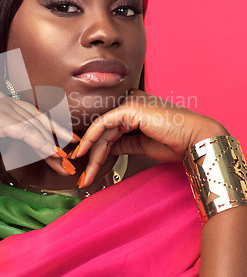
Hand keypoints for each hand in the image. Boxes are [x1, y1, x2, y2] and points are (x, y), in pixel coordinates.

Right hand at [0, 89, 76, 172]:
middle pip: (35, 118)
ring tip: (62, 161)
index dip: (51, 129)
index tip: (66, 143)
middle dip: (55, 138)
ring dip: (50, 145)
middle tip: (71, 154)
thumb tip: (37, 145)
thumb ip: (11, 136)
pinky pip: (22, 130)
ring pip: (31, 125)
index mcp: (0, 100)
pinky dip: (38, 142)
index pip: (31, 115)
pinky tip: (50, 153)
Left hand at [75, 89, 228, 187]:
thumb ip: (121, 143)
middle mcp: (129, 102)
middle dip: (91, 153)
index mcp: (133, 108)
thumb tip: (103, 150)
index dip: (95, 146)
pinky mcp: (128, 108)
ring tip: (87, 174)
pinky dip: (91, 140)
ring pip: (101, 130)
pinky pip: (103, 124)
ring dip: (92, 154)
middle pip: (102, 129)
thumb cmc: (174, 141)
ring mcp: (128, 103)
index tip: (86, 164)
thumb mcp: (140, 144)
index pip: (108, 127)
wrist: (193, 139)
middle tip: (83, 174)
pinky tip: (85, 154)